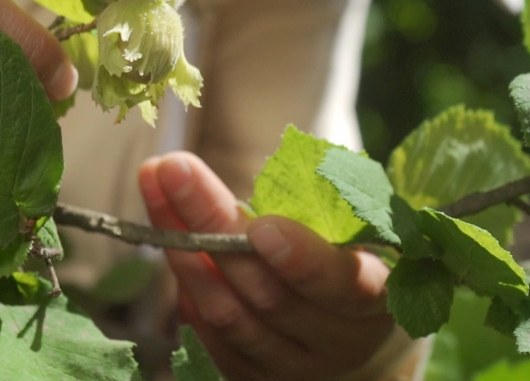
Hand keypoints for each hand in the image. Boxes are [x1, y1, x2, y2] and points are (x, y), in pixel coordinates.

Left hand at [139, 152, 414, 380]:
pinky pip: (209, 337)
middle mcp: (335, 342)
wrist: (353, 334)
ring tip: (155, 188)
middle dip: (213, 225)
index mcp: (374, 298)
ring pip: (230, 317)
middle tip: (174, 169)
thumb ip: (317, 209)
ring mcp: (292, 367)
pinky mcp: (253, 378)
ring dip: (184, 250)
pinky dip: (185, 286)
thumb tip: (245, 173)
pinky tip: (165, 237)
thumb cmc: (349, 260)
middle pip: (268, 294)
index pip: (343, 285)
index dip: (303, 260)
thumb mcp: (355, 232)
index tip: (262, 226)